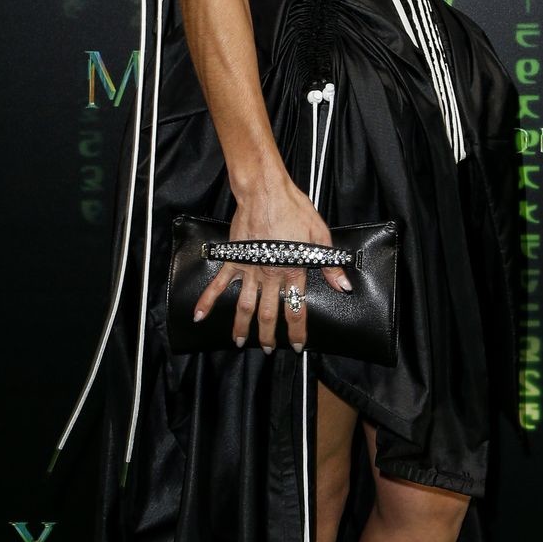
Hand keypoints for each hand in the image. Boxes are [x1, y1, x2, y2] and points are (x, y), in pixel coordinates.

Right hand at [192, 177, 352, 352]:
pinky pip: (219, 283)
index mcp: (292, 270)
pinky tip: (199, 315)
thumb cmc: (295, 209)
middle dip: (268, 335)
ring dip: (242, 326)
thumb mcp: (320, 235)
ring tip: (239, 342)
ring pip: (245, 305)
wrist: (266, 192)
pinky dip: (208, 299)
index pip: (296, 309)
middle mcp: (270, 275)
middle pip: (268, 313)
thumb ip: (330, 265)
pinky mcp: (234, 258)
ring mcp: (249, 268)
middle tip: (267, 350)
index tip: (296, 345)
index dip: (297, 331)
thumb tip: (343, 287)